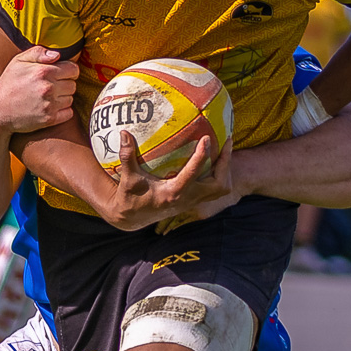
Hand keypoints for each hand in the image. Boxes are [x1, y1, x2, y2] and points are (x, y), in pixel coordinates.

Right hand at [0, 47, 77, 133]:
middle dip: (65, 84)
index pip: (74, 69)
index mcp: (44, 71)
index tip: (60, 74)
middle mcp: (49, 88)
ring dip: (63, 98)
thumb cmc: (8, 84)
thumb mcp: (18, 62)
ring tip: (48, 97)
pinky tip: (50, 108)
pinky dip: (63, 111)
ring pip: (71, 99)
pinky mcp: (50, 119)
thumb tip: (57, 54)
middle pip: (73, 85)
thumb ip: (38, 53)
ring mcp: (50, 105)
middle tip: (51, 87)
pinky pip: (69, 113)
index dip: (68, 71)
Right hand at [96, 128, 231, 231]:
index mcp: (173, 193)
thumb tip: (124, 133)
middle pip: (219, 185)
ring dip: (225, 169)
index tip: (206, 138)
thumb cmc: (130, 197)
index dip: (200, 156)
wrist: (133, 218)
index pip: (192, 174)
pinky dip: (218, 173)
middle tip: (226, 141)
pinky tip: (214, 157)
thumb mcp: (128, 179)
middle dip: (225, 164)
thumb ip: (127, 156)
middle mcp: (188, 199)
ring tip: (225, 147)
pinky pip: (214, 187)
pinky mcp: (193, 200)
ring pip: (221, 188)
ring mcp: (193, 201)